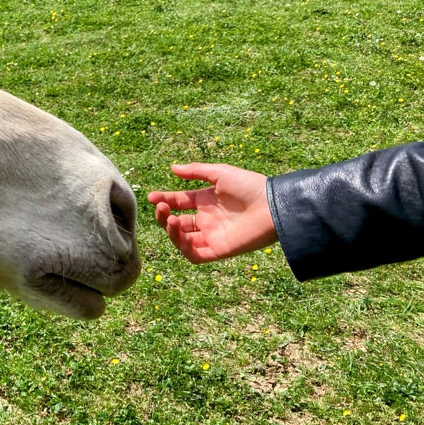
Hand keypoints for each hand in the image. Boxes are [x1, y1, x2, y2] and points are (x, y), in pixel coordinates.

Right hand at [147, 163, 278, 263]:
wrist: (272, 206)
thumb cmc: (250, 186)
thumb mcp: (220, 173)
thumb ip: (196, 171)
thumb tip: (172, 168)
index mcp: (206, 201)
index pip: (179, 202)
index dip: (164, 200)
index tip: (151, 197)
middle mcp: (207, 220)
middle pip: (178, 222)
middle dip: (164, 216)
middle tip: (161, 208)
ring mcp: (212, 236)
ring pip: (182, 239)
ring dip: (171, 231)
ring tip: (171, 219)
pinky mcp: (218, 250)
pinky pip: (195, 255)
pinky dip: (184, 248)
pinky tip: (179, 234)